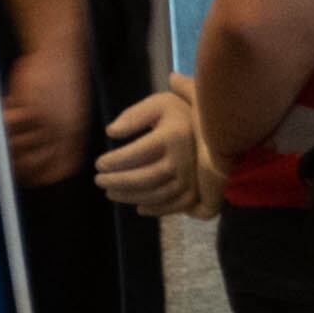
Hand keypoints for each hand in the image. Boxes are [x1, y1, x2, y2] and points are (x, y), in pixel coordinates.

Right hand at [2, 41, 90, 186]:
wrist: (60, 49)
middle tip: (3, 157)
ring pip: (17, 143)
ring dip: (6, 138)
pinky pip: (9, 122)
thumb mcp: (69, 111)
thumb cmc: (62, 79)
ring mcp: (47, 119)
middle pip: (35, 162)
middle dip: (16, 164)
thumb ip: (57, 135)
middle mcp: (63, 130)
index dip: (41, 177)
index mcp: (76, 134)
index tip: (27, 178)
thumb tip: (33, 158)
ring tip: (6, 125)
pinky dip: (3, 116)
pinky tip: (6, 105)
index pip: (60, 169)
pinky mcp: (30, 105)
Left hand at [95, 79, 213, 218]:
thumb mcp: (158, 104)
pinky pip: (174, 206)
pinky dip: (155, 209)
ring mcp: (192, 178)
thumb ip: (133, 115)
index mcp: (173, 136)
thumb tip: (111, 132)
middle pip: (144, 178)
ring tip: (111, 192)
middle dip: (117, 182)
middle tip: (99, 180)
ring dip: (130, 197)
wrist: (214, 127)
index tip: (99, 163)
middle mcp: (184, 160)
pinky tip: (138, 206)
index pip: (136, 154)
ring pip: (156, 194)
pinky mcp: (197, 190)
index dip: (113, 161)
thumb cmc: (178, 114)